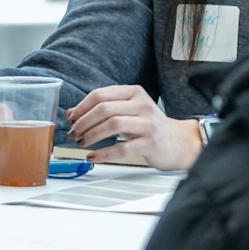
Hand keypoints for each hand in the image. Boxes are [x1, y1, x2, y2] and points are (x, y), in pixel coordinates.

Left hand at [67, 85, 203, 171]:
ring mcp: (147, 124)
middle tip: (74, 132)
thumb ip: (105, 108)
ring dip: (91, 135)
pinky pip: (122, 148)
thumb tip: (72, 114)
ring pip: (112, 125)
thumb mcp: (129, 110)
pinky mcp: (150, 144)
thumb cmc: (148, 125)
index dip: (81, 107)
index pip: (100, 95)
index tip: (70, 118)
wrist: (178, 142)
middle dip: (83, 121)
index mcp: (134, 92)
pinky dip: (103, 153)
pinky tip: (93, 156)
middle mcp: (142, 105)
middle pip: (104, 109)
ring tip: (81, 142)